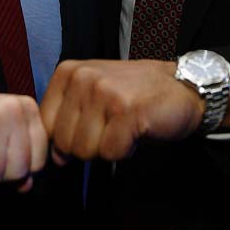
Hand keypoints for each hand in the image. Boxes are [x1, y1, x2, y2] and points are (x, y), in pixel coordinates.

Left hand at [40, 59, 203, 161]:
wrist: (184, 87)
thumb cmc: (136, 96)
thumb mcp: (92, 97)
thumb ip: (67, 120)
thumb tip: (54, 157)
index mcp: (68, 71)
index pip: (46, 127)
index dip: (69, 138)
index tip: (94, 125)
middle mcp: (82, 77)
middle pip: (64, 143)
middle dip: (90, 145)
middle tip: (113, 125)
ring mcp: (104, 91)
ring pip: (85, 151)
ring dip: (108, 148)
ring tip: (124, 126)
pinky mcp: (125, 110)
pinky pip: (111, 153)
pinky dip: (126, 150)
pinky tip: (137, 130)